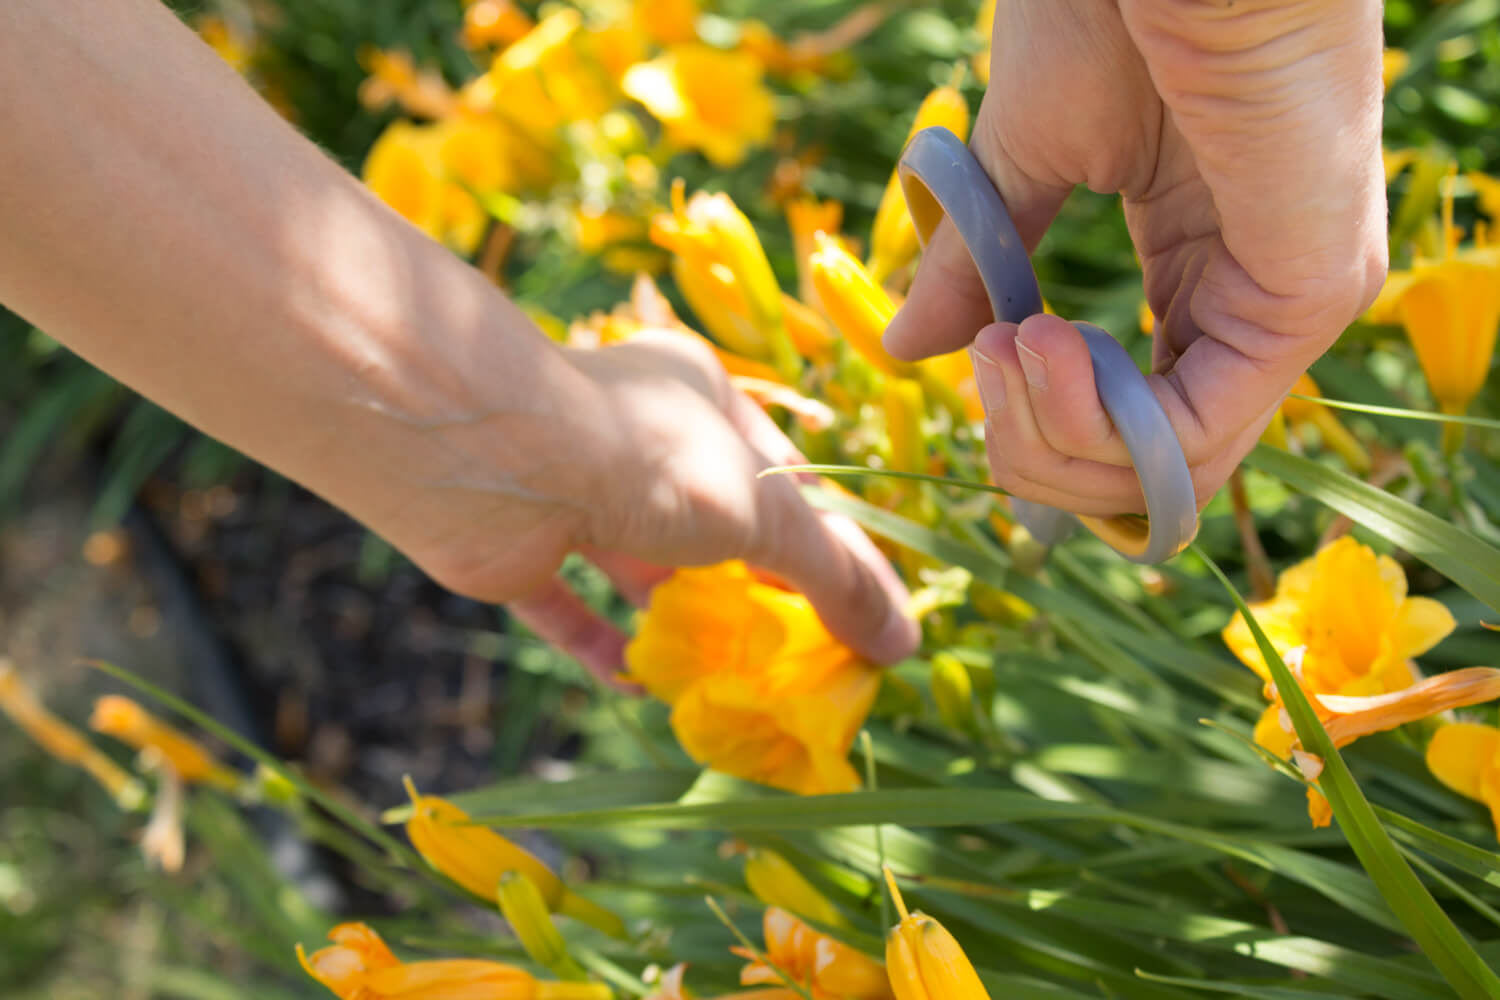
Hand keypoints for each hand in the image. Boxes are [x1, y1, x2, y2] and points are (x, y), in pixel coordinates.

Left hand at [392, 330, 919, 685]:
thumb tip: (902, 643)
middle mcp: (638, 441)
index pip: (786, 482)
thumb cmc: (647, 460)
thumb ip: (834, 575)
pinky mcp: (519, 548)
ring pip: (638, 569)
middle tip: (797, 669)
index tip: (862, 620)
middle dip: (753, 596)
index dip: (829, 550)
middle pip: (714, 528)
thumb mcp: (766, 514)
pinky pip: (567, 604)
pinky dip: (600, 644)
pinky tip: (633, 681)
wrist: (488, 460)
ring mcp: (574, 493)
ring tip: (724, 687)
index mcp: (703, 402)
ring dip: (678, 626)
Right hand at [885, 0, 1386, 515]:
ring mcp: (1286, 307)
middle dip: (1035, 451)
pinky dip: (1097, 422)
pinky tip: (1040, 340)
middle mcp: (1249, 304)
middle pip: (1141, 470)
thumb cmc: (1109, 5)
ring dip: (1054, 438)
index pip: (1128, 419)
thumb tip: (907, 350)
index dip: (1037, 424)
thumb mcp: (1022, 160)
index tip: (980, 351)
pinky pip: (1195, 435)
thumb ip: (976, 268)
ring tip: (1007, 342)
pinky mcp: (1309, 295)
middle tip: (983, 361)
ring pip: (1166, 473)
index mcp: (1198, 267)